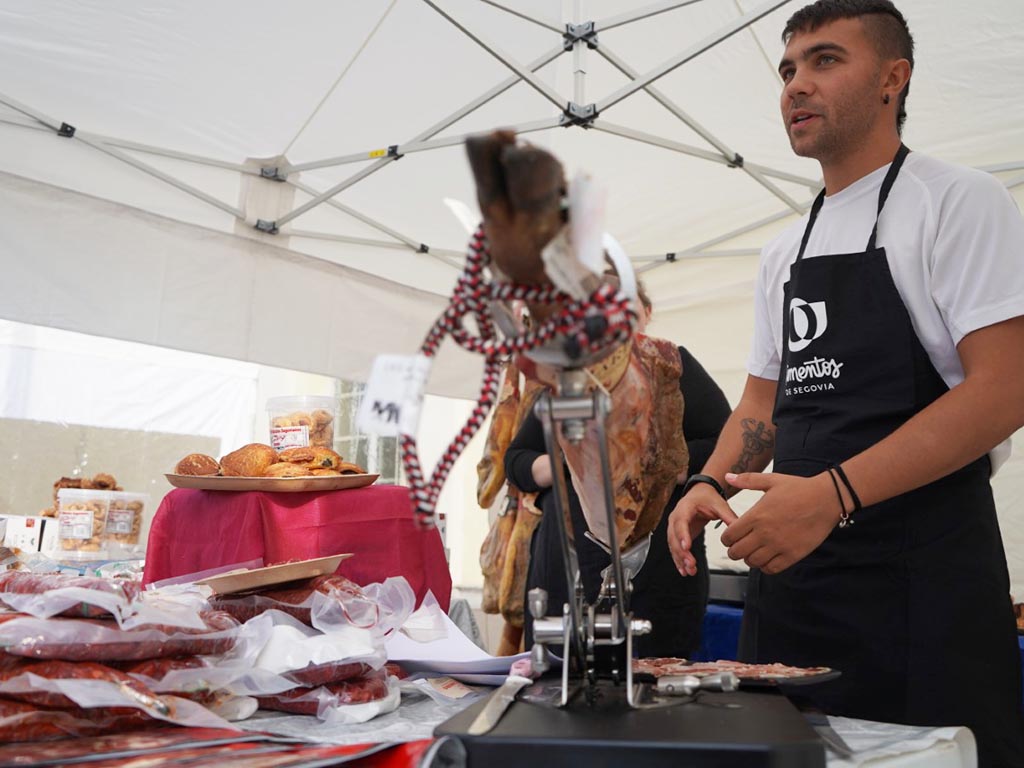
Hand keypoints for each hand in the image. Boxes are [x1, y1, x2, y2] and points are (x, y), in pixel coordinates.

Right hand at [667, 483, 737, 575]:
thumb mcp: (720, 505)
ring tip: (690, 571)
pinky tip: (684, 571)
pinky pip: (675, 549)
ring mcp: (675, 527)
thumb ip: (728, 517)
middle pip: (674, 536)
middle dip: (681, 552)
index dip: (682, 535)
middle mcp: (676, 517)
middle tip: (691, 564)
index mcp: (685, 507)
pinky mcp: (678, 536)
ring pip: (673, 545)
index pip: (680, 522)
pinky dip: (679, 560)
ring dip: (680, 559)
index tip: (686, 547)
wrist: (700, 494)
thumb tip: (739, 529)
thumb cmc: (708, 498)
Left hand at [719, 471, 841, 573]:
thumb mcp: (771, 480)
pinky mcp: (793, 554)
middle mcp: (765, 533)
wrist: (827, 499)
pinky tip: (767, 557)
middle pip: (737, 552)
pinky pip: (771, 569)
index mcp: (756, 515)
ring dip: (749, 558)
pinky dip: (765, 566)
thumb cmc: (799, 488)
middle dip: (734, 550)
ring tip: (754, 551)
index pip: (729, 536)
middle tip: (740, 545)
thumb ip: (747, 480)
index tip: (732, 535)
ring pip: (752, 562)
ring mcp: (779, 545)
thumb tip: (727, 476)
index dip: (726, 538)